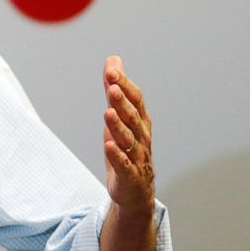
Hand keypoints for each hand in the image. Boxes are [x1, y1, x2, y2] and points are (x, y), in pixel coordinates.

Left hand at [102, 56, 154, 214]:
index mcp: (140, 121)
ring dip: (118, 126)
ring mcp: (137, 157)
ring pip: (129, 139)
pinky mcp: (129, 175)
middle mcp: (142, 137)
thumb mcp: (119, 117)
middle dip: (122, 101)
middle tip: (112, 86)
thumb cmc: (127, 148)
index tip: (111, 70)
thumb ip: (115, 90)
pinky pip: (124, 164)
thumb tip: (113, 60)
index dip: (125, 85)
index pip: (136, 100)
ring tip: (108, 112)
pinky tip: (108, 145)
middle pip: (132, 117)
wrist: (136, 190)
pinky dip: (117, 155)